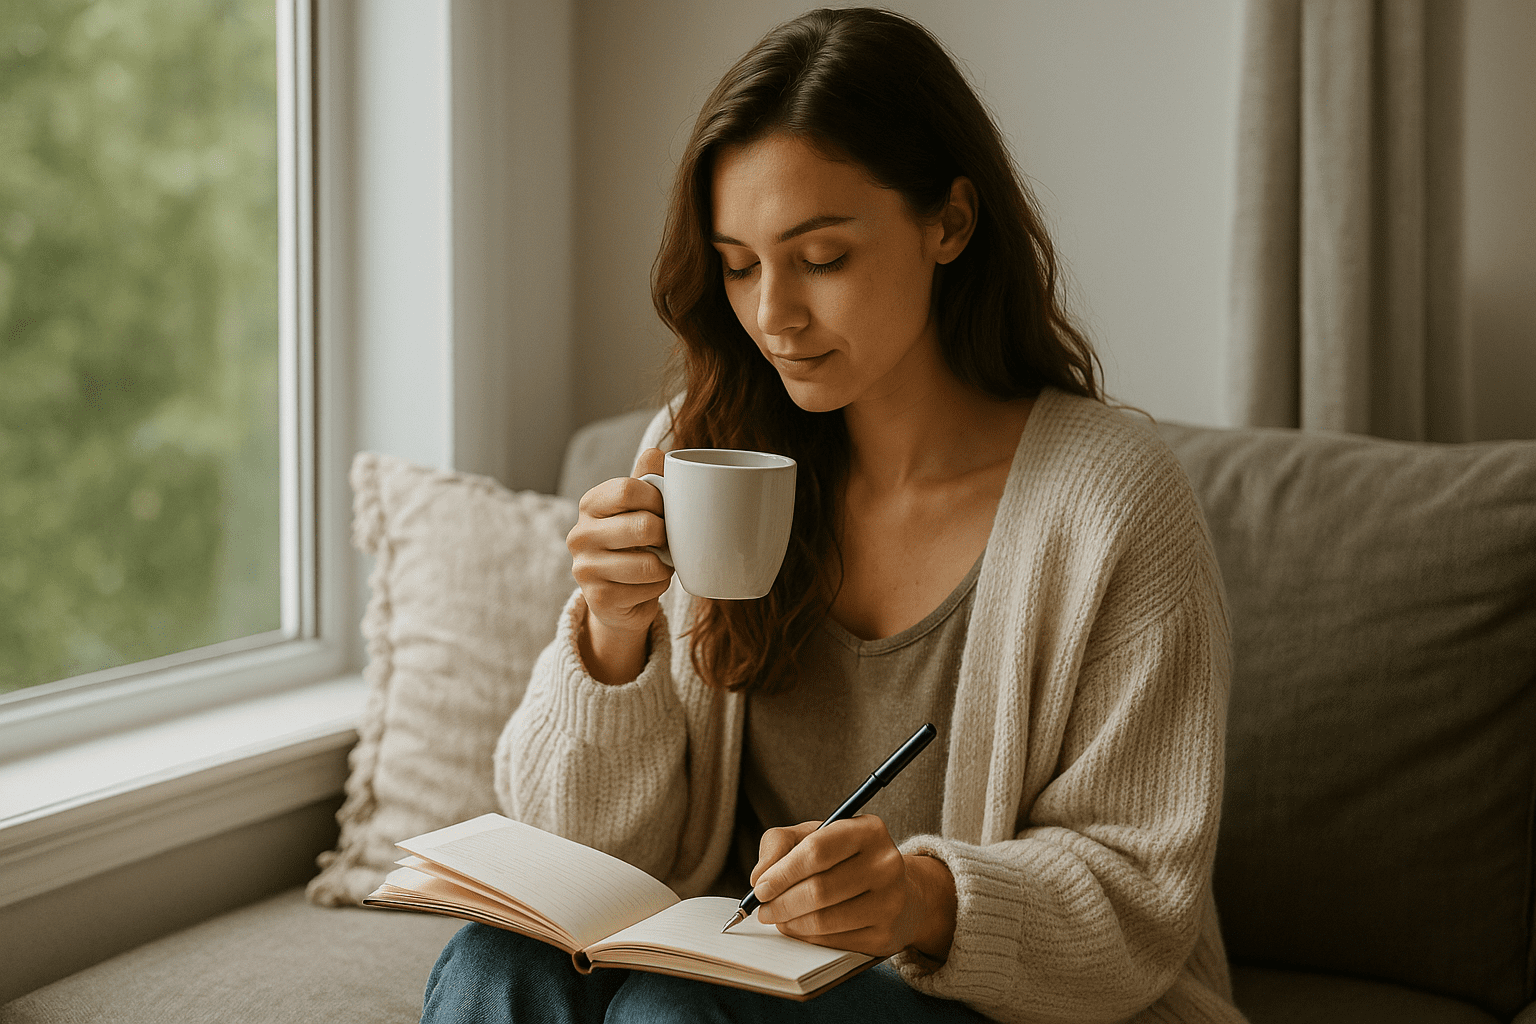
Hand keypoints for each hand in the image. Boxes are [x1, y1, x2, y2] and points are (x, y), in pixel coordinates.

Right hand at [567, 448, 672, 683]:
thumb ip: (647, 479)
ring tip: (659, 562)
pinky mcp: (598, 599)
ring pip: (648, 563)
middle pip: (642, 526)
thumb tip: (655, 452)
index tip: (665, 509)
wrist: (619, 596)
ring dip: (665, 565)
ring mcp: (585, 569)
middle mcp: (579, 535)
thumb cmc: (634, 543)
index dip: (657, 499)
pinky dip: (659, 586)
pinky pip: (647, 589)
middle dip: (666, 535)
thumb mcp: (639, 509)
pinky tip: (649, 584)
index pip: (627, 489)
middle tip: (666, 540)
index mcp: (590, 504)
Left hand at [750, 816, 956, 959]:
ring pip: (824, 920)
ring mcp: (890, 902)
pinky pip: (835, 942)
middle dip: (781, 903)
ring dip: (791, 923)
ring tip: (778, 918)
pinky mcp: (886, 935)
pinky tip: (800, 929)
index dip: (783, 872)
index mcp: (868, 830)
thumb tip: (759, 878)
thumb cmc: (846, 858)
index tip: (761, 887)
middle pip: (818, 890)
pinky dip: (808, 938)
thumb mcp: (815, 835)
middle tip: (763, 910)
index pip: (816, 850)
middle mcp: (886, 864)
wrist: (898, 891)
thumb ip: (780, 843)